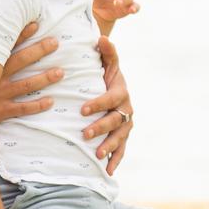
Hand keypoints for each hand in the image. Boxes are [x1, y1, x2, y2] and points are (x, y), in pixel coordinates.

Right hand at [0, 23, 63, 126]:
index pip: (7, 45)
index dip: (21, 34)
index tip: (35, 24)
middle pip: (22, 60)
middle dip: (39, 50)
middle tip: (55, 43)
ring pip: (27, 84)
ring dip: (45, 78)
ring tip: (60, 72)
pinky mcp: (1, 111)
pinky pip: (23, 108)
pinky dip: (37, 105)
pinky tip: (50, 101)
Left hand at [80, 36, 132, 174]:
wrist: (113, 87)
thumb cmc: (104, 74)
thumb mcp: (106, 62)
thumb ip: (106, 52)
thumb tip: (100, 37)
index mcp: (121, 91)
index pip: (110, 98)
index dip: (98, 104)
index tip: (82, 109)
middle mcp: (126, 109)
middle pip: (115, 120)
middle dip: (100, 127)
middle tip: (84, 133)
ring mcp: (126, 124)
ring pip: (119, 137)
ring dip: (108, 145)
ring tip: (96, 153)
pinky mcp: (124, 136)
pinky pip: (122, 150)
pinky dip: (116, 160)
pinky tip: (107, 171)